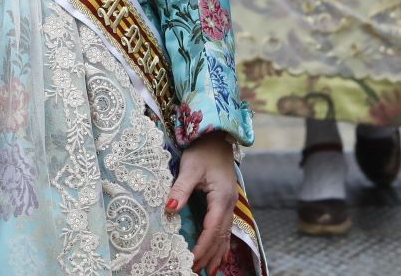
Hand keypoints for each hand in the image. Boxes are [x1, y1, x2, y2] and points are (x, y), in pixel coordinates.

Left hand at [168, 134, 238, 273]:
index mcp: (221, 197)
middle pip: (220, 236)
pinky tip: (220, 254)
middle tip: (196, 271)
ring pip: (225, 235)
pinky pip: (226, 228)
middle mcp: (229, 204)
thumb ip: (181, 188)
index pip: (213, 228)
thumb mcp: (190, 168)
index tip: (192, 260)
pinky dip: (222, 244)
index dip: (203, 246)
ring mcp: (230, 204)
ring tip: (209, 271)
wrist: (216, 137)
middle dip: (209, 255)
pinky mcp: (226, 202)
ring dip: (217, 253)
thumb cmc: (203, 151)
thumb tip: (170, 207)